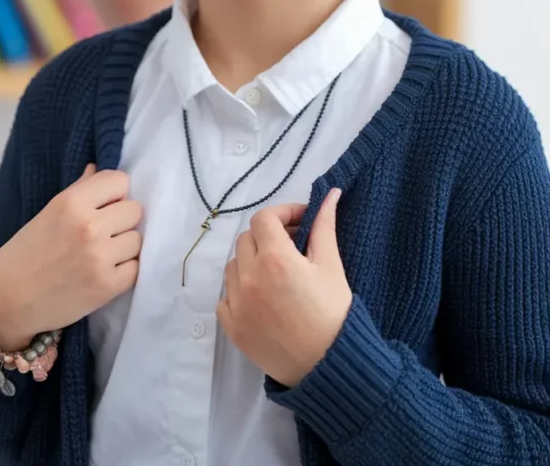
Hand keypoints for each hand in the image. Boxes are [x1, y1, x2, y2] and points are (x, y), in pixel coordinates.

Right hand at [0, 164, 142, 349]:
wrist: (7, 300)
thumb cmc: (26, 252)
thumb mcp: (48, 212)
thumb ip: (79, 189)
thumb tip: (97, 167)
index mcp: (72, 202)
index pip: (121, 181)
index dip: (115, 194)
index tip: (104, 206)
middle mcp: (89, 226)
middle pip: (135, 210)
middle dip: (122, 220)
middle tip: (103, 233)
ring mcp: (100, 257)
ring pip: (137, 239)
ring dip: (124, 247)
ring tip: (101, 254)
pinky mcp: (107, 286)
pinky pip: (135, 269)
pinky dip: (123, 271)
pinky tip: (104, 272)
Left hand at [216, 188, 352, 388]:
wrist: (328, 368)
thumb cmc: (334, 315)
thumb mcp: (332, 266)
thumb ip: (325, 226)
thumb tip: (330, 193)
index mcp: (275, 258)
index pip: (264, 218)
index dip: (282, 213)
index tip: (301, 221)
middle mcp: (249, 277)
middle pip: (248, 238)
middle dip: (269, 236)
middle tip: (293, 246)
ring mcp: (236, 302)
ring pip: (234, 264)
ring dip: (252, 260)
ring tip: (278, 272)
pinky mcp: (231, 326)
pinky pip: (227, 295)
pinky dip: (241, 289)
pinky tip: (263, 297)